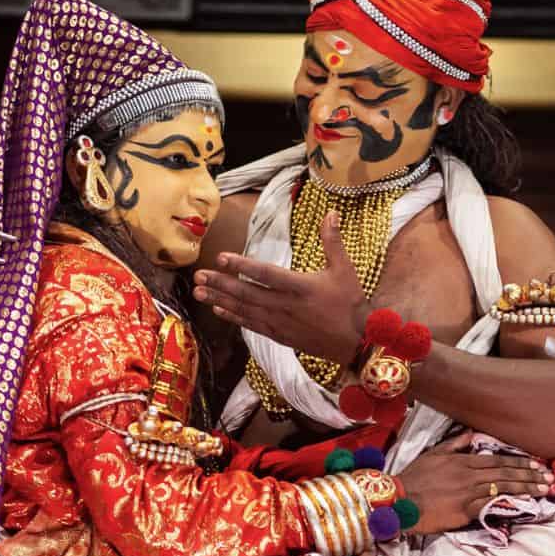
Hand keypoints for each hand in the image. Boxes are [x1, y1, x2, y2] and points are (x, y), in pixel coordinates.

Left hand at [193, 211, 369, 364]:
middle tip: (197, 276)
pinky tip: (217, 310)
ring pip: (244, 310)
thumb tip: (331, 212)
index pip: (265, 274)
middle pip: (246, 293)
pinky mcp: (278, 335)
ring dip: (219, 300)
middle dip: (220, 284)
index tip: (221, 257)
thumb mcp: (344, 269)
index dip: (241, 265)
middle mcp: (285, 306)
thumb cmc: (350, 304)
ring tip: (198, 292)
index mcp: (300, 287)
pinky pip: (250, 325)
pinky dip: (233, 317)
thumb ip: (332, 241)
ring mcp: (279, 323)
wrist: (356, 343)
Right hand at [397, 431, 553, 534]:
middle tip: (549, 477)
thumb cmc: (414, 478)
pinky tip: (523, 502)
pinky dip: (508, 501)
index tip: (537, 465)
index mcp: (461, 461)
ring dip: (525, 487)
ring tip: (544, 488)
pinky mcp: (464, 509)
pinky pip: (491, 503)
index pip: (496, 460)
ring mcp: (467, 492)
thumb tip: (470, 433)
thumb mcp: (432, 454)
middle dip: (529, 474)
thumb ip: (454, 444)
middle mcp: (467, 474)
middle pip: (504, 472)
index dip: (519, 463)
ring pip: (502, 486)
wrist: (399, 500)